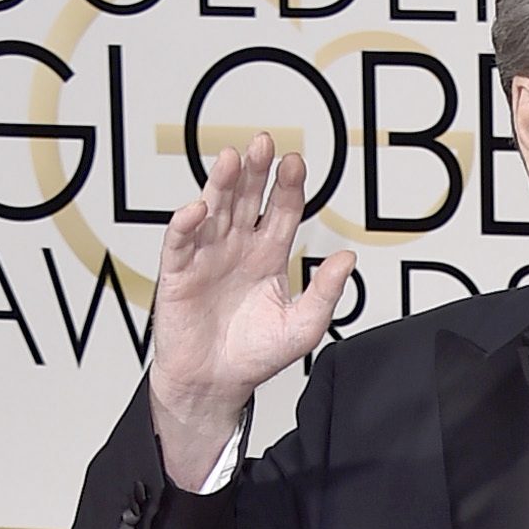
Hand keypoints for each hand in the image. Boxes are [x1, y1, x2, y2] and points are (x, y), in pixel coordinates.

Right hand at [147, 132, 355, 486]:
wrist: (216, 383)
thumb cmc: (256, 354)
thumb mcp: (303, 325)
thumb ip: (325, 291)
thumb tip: (349, 258)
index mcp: (269, 255)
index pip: (281, 210)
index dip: (287, 186)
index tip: (296, 163)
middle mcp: (238, 248)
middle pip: (247, 199)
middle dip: (255, 172)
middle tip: (264, 144)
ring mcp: (207, 256)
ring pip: (214, 209)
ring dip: (221, 184)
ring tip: (233, 160)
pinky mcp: (179, 273)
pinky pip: (181, 242)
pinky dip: (186, 225)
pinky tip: (198, 209)